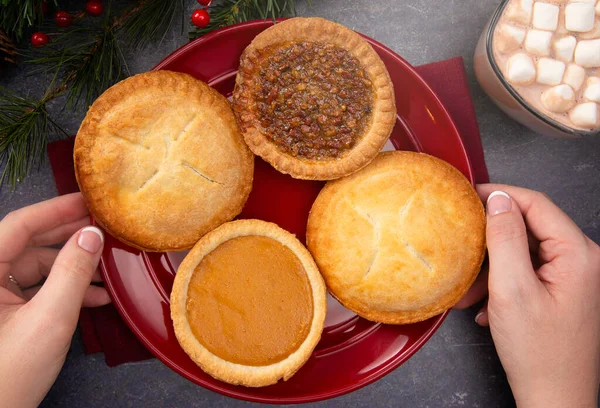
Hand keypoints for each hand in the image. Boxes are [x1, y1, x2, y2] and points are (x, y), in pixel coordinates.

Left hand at [0, 193, 109, 406]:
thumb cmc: (9, 375)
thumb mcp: (49, 320)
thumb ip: (72, 273)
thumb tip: (91, 236)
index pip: (18, 226)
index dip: (55, 210)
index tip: (88, 200)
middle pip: (28, 244)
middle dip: (69, 238)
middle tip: (103, 228)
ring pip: (36, 267)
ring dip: (72, 268)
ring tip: (106, 271)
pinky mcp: (4, 314)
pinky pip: (36, 289)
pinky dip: (65, 290)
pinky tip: (94, 298)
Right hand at [456, 184, 599, 407]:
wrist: (554, 398)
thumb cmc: (539, 353)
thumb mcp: (512, 289)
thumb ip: (505, 239)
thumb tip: (498, 200)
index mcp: (577, 254)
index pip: (536, 204)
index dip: (500, 195)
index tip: (468, 197)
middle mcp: (581, 261)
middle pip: (529, 227)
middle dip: (491, 240)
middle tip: (462, 245)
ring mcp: (572, 277)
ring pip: (524, 252)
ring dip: (492, 267)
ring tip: (470, 290)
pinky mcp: (561, 292)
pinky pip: (526, 272)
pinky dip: (501, 282)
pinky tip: (484, 304)